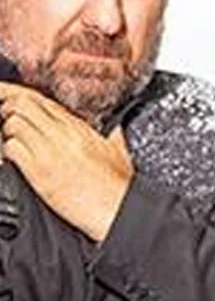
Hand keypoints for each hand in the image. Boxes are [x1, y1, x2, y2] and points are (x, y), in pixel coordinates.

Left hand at [0, 83, 133, 242]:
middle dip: (8, 107)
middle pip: (23, 104)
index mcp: (79, 127)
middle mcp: (62, 134)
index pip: (41, 100)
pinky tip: (13, 159)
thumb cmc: (117, 185)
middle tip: (3, 115)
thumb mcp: (118, 151)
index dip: (18, 94)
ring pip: (13, 123)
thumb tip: (113, 128)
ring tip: (13, 140)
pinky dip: (8, 151)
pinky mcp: (38, 170)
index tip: (6, 93)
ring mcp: (49, 150)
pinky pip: (12, 148)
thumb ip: (112, 135)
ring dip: (8, 130)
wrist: (116, 206)